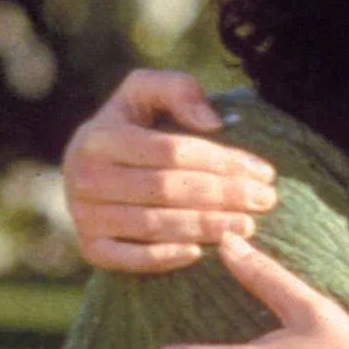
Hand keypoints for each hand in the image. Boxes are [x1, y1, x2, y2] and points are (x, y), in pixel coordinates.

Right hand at [64, 69, 278, 271]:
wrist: (92, 167)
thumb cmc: (133, 126)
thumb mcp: (148, 91)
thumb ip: (178, 90)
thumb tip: (213, 123)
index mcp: (99, 136)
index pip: (172, 151)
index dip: (222, 162)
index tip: (264, 172)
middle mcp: (84, 176)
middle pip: (167, 189)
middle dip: (224, 195)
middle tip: (265, 201)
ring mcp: (83, 215)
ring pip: (153, 224)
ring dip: (205, 227)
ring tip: (248, 226)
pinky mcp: (89, 247)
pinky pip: (128, 258)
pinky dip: (164, 258)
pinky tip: (200, 254)